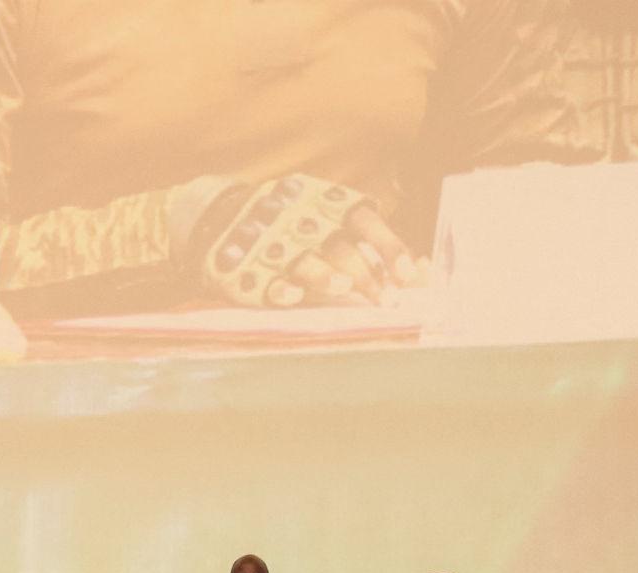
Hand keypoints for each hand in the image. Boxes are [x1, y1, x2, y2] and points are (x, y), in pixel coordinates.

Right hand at [183, 174, 418, 307]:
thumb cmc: (292, 224)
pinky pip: (266, 282)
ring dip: (324, 275)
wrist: (218, 216)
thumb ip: (367, 240)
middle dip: (366, 276)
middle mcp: (302, 223)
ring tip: (343, 288)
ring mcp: (274, 247)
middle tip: (387, 301)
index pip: (364, 222)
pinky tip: (293, 296)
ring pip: (304, 262)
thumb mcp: (326, 216)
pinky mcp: (248, 271)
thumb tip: (418, 269)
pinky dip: (281, 289)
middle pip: (339, 248)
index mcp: (325, 205)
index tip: (406, 273)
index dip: (387, 245)